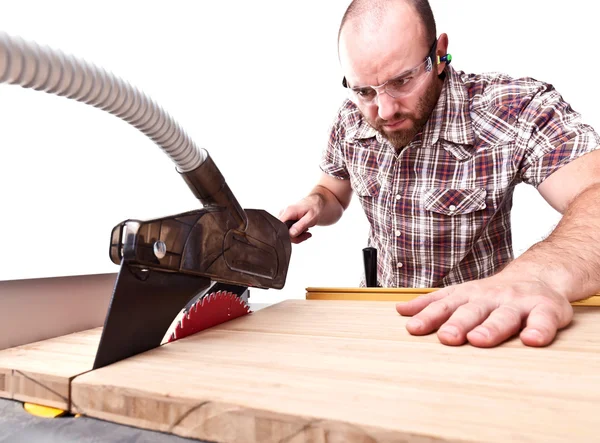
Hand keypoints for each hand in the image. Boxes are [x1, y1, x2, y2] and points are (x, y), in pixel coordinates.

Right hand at [278, 195, 322, 243]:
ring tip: (306, 231)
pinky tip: (302, 230)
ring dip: (297, 236)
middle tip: (306, 234)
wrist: (314, 203)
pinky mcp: (284, 221)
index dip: (286, 234)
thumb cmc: (313, 208)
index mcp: (288, 211)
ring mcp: (283, 217)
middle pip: (282, 232)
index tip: (299, 235)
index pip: (279, 226)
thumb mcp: (311, 218)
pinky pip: (287, 232)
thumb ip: (300, 226)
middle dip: (295, 237)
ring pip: (285, 233)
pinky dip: (295, 234)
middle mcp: (283, 213)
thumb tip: (290, 234)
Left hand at [395, 277, 573, 346]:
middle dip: (457, 324)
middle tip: (446, 337)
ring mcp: (518, 303)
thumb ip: (434, 304)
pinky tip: (532, 340)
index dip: (428, 317)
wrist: (539, 275)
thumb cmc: (494, 293)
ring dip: (491, 328)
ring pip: (504, 316)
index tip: (413, 328)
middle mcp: (491, 298)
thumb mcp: (461, 294)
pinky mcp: (547, 310)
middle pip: (472, 312)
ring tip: (479, 339)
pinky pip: (543, 320)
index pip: (444, 306)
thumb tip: (401, 311)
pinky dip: (538, 330)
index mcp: (469, 296)